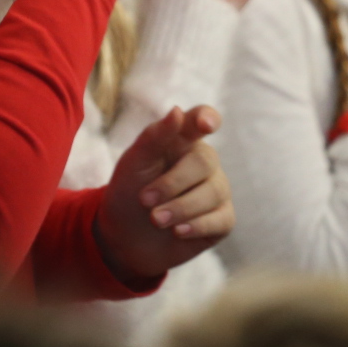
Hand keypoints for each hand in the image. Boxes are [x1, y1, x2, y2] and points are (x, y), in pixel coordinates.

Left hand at [95, 106, 233, 282]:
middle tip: (144, 200)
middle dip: (171, 184)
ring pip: (213, 193)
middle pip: (203, 162)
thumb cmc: (129, 191)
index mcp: (183, 140)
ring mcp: (217, 190)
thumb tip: (177, 110)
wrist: (124, 236)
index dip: (207, 118)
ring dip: (179, 208)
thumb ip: (155, 136)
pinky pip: (221, 219)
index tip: (205, 125)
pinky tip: (177, 231)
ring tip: (155, 218)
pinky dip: (196, 226)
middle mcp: (205, 162)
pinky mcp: (222, 219)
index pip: (202, 119)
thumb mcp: (134, 162)